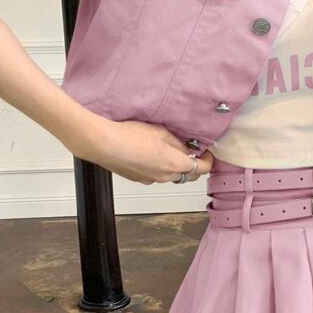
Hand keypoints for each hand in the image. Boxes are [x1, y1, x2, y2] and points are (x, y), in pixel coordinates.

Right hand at [72, 114, 214, 184]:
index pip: (202, 169)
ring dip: (175, 166)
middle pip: (188, 175)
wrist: (104, 144)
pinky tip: (150, 154)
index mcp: (175, 164)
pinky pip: (156, 175)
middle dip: (193, 165)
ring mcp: (151, 180)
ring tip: (168, 150)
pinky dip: (159, 167)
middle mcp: (165, 176)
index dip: (208, 161)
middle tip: (191, 151)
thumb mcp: (161, 132)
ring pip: (171, 176)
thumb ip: (178, 143)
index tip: (207, 153)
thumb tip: (187, 149)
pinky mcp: (139, 179)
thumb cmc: (130, 136)